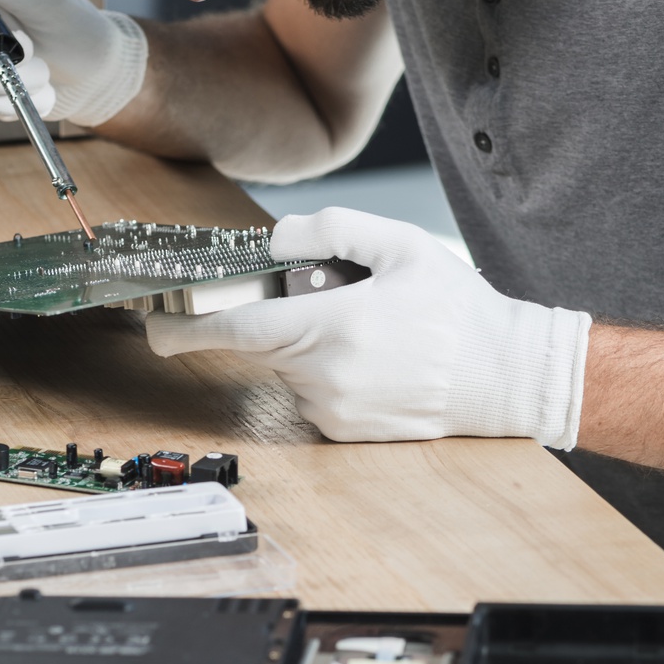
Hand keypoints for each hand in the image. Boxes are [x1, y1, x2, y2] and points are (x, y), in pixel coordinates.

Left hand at [145, 207, 590, 445]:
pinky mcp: (345, 433)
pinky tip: (377, 362)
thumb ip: (331, 231)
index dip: (187, 328)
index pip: (239, 329)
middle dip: (281, 317)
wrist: (507, 377)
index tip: (155, 326)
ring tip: (373, 332)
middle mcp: (326, 377)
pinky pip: (313, 394)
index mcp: (333, 327)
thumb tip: (277, 240)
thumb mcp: (401, 246)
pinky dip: (329, 373)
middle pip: (266, 343)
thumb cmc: (459, 311)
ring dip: (310, 346)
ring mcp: (334, 411)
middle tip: (335, 300)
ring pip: (290, 368)